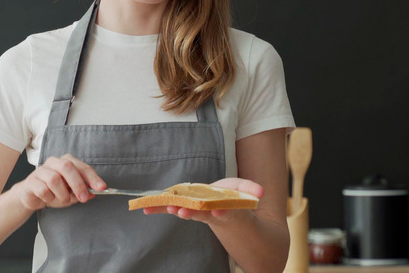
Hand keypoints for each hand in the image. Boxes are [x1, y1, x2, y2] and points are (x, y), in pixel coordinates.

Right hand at [13, 154, 105, 211]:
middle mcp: (54, 162)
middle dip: (77, 183)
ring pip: (54, 179)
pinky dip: (49, 198)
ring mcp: (41, 170)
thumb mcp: (71, 193)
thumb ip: (82, 192)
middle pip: (67, 167)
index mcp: (66, 161)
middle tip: (83, 198)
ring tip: (63, 200)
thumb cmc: (54, 192)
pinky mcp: (31, 181)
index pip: (82, 167)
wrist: (32, 197)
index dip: (92, 177)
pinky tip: (48, 199)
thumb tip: (93, 193)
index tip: (101, 188)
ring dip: (62, 194)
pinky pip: (43, 189)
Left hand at [142, 178, 263, 223]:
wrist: (230, 219)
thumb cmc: (236, 201)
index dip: (221, 213)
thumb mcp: (247, 194)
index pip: (225, 212)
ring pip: (187, 212)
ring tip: (168, 208)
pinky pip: (174, 209)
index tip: (217, 213)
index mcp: (227, 209)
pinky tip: (146, 210)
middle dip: (192, 213)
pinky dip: (160, 209)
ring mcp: (198, 212)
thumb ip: (252, 189)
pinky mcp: (188, 208)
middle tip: (182, 212)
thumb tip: (261, 191)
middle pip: (201, 214)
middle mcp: (211, 213)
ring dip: (176, 210)